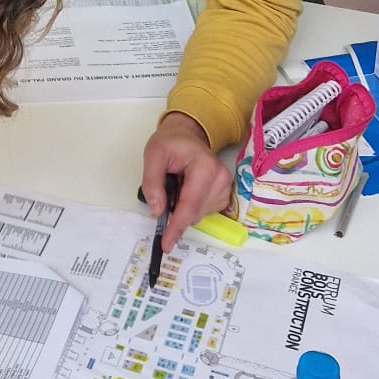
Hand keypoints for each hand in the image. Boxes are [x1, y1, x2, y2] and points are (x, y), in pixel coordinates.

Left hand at [142, 111, 232, 251]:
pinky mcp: (224, 194)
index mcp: (205, 167)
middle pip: (195, 213)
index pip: (190, 205)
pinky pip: (205, 212)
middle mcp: (221, 178)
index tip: (166, 243)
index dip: (177, 226)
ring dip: (183, 209)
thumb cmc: (171, 143)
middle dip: (176, 212)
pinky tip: (187, 191)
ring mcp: (226, 187)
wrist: (187, 135)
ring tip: (177, 185)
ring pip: (199, 215)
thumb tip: (157, 211)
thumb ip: (152, 183)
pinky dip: (192, 207)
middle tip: (165, 191)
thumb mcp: (153, 155)